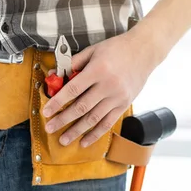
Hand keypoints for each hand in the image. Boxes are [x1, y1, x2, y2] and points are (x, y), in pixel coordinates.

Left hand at [42, 30, 162, 147]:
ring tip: (63, 140)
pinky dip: (95, 134)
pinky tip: (84, 142)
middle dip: (63, 120)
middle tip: (49, 128)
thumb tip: (53, 76)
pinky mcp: (124, 105)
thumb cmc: (116, 48)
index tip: (46, 111)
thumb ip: (72, 63)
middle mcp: (108, 86)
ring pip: (93, 119)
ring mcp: (118, 97)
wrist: (144, 51)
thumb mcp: (92, 51)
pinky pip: (108, 123)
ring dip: (77, 131)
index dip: (58, 102)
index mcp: (98, 70)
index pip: (73, 90)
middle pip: (81, 107)